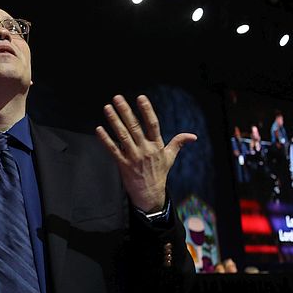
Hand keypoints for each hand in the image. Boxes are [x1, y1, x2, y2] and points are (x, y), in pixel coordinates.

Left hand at [95, 94, 196, 212]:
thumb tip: (193, 136)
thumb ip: (178, 143)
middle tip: (117, 98)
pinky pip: (113, 150)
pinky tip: (99, 129)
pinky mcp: (123, 164)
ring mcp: (133, 157)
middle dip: (125, 111)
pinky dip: (105, 139)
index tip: (140, 97)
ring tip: (107, 108)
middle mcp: (145, 149)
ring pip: (122, 135)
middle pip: (135, 126)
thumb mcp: (170, 157)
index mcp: (157, 145)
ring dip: (114, 121)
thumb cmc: (159, 173)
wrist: (150, 194)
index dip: (147, 110)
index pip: (153, 124)